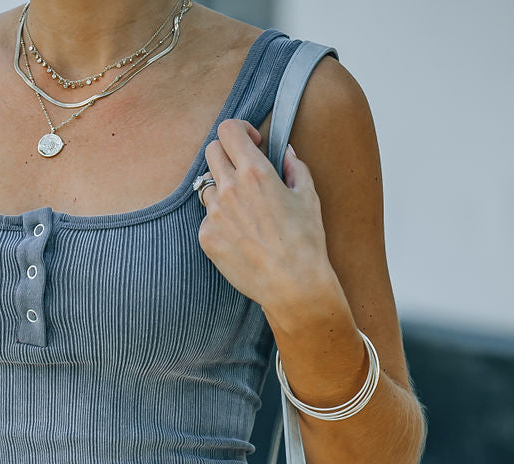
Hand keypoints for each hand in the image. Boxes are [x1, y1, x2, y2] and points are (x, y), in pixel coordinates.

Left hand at [197, 118, 333, 311]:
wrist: (291, 284)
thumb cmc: (305, 240)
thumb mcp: (308, 195)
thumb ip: (294, 166)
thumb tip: (285, 151)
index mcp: (255, 172)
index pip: (228, 129)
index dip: (239, 131)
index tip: (251, 144)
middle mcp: (229, 189)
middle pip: (212, 151)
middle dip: (227, 154)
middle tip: (242, 172)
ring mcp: (214, 214)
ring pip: (207, 187)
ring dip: (222, 190)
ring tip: (244, 212)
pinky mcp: (206, 237)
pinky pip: (207, 218)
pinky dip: (220, 221)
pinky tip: (240, 237)